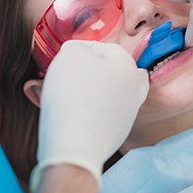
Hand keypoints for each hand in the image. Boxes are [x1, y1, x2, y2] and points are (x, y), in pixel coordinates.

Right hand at [30, 40, 148, 191]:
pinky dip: (83, 109)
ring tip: (59, 92)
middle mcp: (133, 91)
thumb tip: (77, 54)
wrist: (74, 145)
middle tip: (65, 73)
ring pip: (103, 94)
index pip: (107, 48)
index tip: (64, 55)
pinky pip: (97, 114)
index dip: (82, 48)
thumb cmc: (74, 94)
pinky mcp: (113, 134)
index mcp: (129, 68)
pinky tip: (65, 111)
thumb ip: (76, 48)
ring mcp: (125, 115)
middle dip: (85, 70)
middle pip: (109, 72)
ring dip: (82, 90)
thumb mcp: (71, 55)